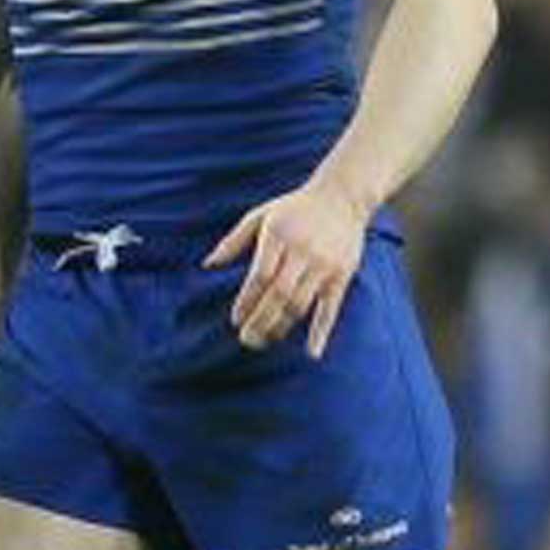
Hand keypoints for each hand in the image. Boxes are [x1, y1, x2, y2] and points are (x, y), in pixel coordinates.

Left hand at [201, 181, 367, 356]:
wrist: (342, 196)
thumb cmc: (294, 208)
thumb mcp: (260, 215)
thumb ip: (233, 241)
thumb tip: (207, 265)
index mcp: (278, 236)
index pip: (260, 276)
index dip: (247, 301)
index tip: (236, 320)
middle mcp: (302, 252)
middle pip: (278, 294)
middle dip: (261, 321)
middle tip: (247, 340)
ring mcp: (324, 265)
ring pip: (300, 304)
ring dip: (282, 327)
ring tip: (266, 341)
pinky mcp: (342, 275)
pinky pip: (331, 308)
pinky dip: (322, 332)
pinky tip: (312, 352)